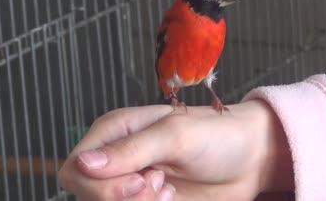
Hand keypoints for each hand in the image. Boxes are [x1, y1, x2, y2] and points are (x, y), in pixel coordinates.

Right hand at [59, 100, 292, 199]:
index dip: (100, 185)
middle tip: (159, 183)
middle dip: (124, 199)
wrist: (249, 159)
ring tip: (167, 190)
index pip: (76, 168)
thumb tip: (82, 164)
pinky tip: (170, 198)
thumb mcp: (175, 135)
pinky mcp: (147, 200)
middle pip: (89, 195)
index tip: (140, 180)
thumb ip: (130, 150)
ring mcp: (130, 182)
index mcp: (115, 132)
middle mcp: (117, 158)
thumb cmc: (216, 135)